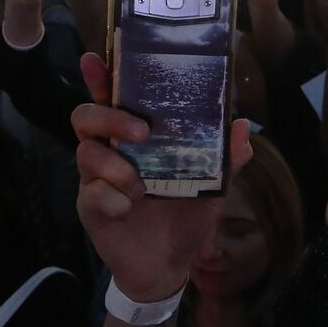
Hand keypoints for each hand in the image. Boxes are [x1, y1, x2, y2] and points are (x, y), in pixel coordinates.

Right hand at [72, 52, 251, 300]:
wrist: (168, 268)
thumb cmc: (184, 218)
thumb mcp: (213, 187)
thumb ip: (226, 158)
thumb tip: (242, 127)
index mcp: (134, 138)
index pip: (111, 99)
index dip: (100, 77)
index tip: (96, 58)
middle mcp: (110, 151)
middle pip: (85, 116)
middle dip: (110, 118)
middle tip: (142, 132)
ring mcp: (95, 179)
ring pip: (86, 154)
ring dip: (117, 168)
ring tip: (142, 189)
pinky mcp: (90, 207)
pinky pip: (92, 193)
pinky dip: (114, 200)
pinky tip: (129, 210)